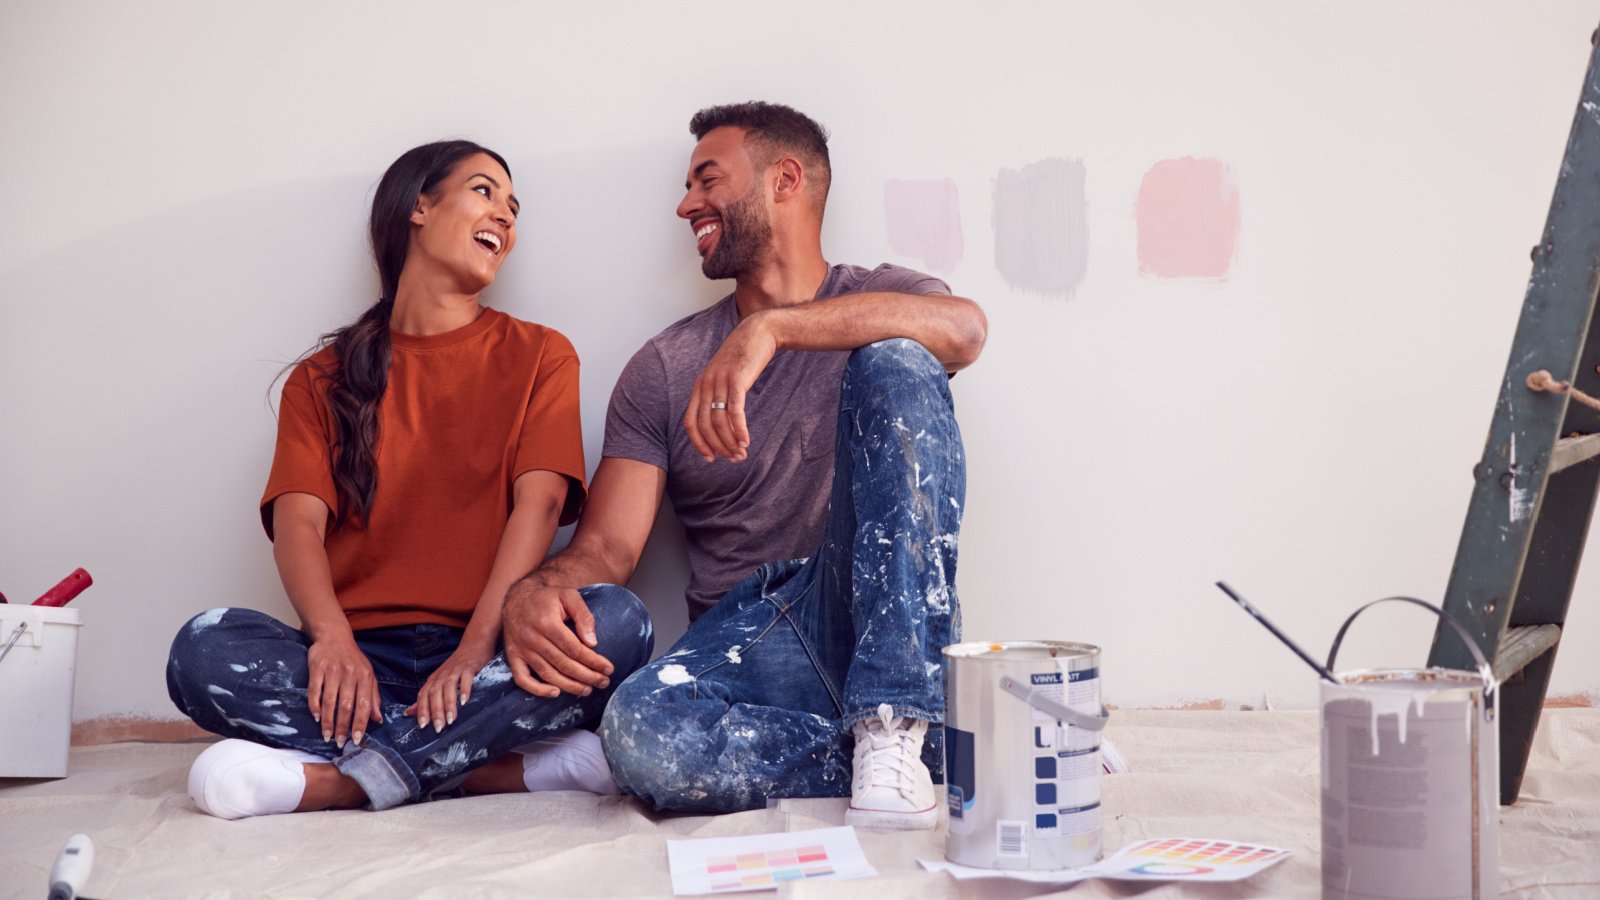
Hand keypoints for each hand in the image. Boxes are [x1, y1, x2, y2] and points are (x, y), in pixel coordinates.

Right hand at [305, 635, 382, 747]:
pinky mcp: (316, 668)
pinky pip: (314, 690)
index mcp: (365, 676)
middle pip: (346, 705)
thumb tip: (378, 719)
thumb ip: (373, 696)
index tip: (358, 740)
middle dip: (343, 727)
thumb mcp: (368, 675)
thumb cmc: (353, 660)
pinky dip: (314, 706)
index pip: (364, 704)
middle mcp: (350, 673)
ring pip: (330, 701)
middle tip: (340, 743)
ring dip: (328, 721)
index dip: (361, 723)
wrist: (334, 636)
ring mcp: (332, 670)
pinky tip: (316, 718)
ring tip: (327, 736)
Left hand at [405, 639, 494, 732]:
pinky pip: (465, 679)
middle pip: (435, 693)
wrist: (474, 644)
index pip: (423, 696)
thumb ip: (425, 698)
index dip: (422, 710)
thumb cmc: (457, 666)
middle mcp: (442, 675)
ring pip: (449, 688)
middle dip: (435, 711)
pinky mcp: (469, 667)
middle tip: (438, 728)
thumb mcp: (439, 681)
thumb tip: (408, 713)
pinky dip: (465, 690)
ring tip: (451, 719)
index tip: (423, 726)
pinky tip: (465, 701)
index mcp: (433, 680)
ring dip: (449, 704)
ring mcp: (455, 670)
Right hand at [502, 579, 614, 697]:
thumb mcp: (569, 596)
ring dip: (570, 686)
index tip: (609, 668)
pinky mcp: (513, 657)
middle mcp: (532, 638)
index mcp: (547, 622)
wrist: (517, 597)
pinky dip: (538, 690)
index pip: (575, 649)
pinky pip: (522, 679)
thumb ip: (583, 616)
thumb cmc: (548, 598)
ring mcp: (521, 649)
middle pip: (564, 664)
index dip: (594, 661)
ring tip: (587, 690)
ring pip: (547, 674)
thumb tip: (593, 643)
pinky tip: (556, 693)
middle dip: (587, 676)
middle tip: (604, 682)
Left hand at [684, 316, 776, 461]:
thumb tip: (719, 422)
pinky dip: (739, 430)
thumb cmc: (743, 357)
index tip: (710, 458)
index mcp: (699, 386)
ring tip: (741, 453)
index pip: (691, 422)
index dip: (699, 444)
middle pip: (705, 426)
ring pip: (719, 422)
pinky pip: (735, 412)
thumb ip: (717, 395)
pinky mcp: (737, 380)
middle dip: (718, 447)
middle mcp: (706, 384)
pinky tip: (746, 441)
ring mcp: (720, 381)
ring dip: (730, 442)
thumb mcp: (723, 376)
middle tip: (733, 459)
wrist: (758, 332)